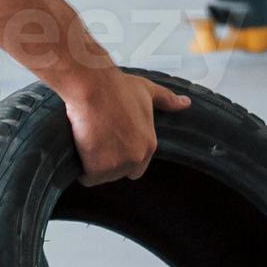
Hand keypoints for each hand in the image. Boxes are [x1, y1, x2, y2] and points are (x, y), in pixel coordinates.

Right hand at [63, 69, 190, 183]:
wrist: (93, 87)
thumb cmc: (116, 87)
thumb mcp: (147, 91)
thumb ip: (167, 100)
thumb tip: (185, 103)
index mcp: (149, 145)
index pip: (138, 166)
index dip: (122, 155)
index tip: (111, 142)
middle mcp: (136, 158)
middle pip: (120, 173)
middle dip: (108, 163)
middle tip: (98, 143)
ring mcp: (117, 165)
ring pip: (103, 176)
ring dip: (94, 166)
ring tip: (88, 143)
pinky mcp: (98, 168)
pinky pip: (87, 178)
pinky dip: (81, 169)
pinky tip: (81, 151)